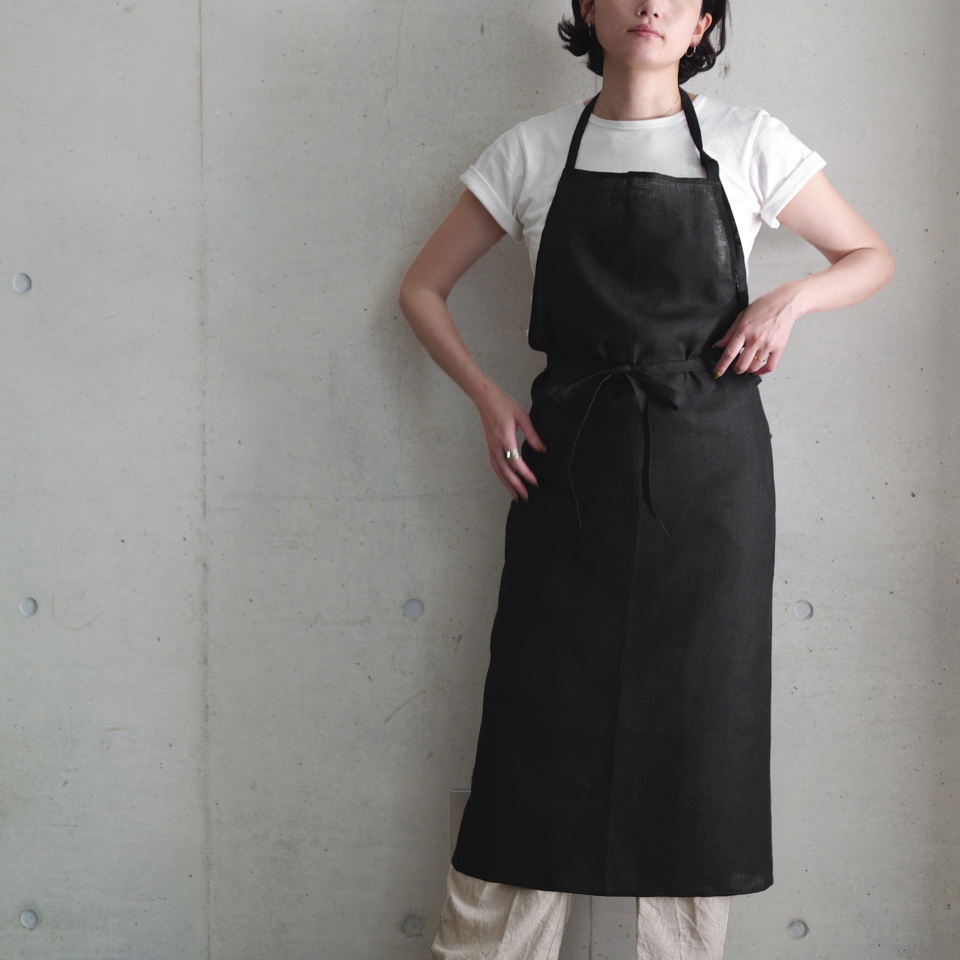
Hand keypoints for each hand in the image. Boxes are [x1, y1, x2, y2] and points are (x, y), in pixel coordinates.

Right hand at [473, 381, 545, 501]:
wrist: (485, 398)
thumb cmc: (504, 404)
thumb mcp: (522, 416)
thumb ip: (532, 434)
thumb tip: (542, 449)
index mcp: (505, 439)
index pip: (516, 463)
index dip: (526, 474)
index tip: (535, 482)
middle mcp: (496, 446)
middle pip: (506, 472)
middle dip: (517, 486)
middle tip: (526, 497)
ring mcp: (490, 448)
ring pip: (498, 472)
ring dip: (507, 485)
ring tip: (516, 495)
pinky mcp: (488, 447)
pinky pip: (494, 466)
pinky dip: (500, 477)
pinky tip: (505, 482)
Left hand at [713, 281, 800, 376]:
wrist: (785, 303)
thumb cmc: (763, 307)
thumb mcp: (741, 316)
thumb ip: (729, 333)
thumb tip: (718, 346)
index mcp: (744, 330)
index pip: (729, 354)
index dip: (721, 366)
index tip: (716, 374)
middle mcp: (755, 339)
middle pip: (741, 365)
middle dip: (734, 369)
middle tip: (734, 367)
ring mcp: (768, 345)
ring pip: (753, 367)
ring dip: (747, 370)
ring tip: (745, 365)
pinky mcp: (779, 348)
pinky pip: (770, 367)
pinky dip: (762, 372)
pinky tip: (757, 371)